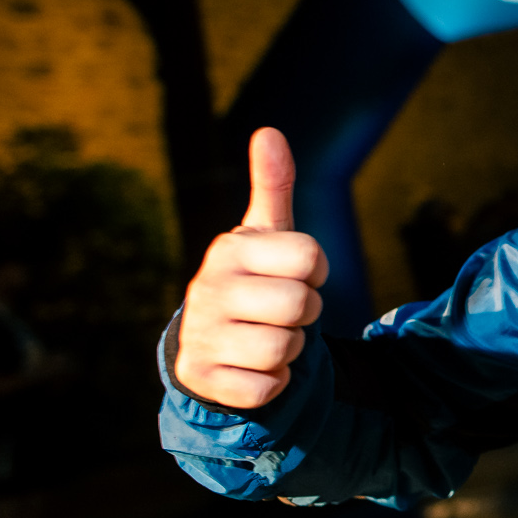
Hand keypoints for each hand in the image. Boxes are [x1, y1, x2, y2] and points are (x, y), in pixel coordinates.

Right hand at [176, 128, 328, 408]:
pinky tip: (252, 367)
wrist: (208, 345)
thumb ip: (273, 186)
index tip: (298, 274)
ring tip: (266, 336)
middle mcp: (208, 287)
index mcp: (230, 248)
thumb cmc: (252, 281)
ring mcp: (200, 333)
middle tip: (281, 311)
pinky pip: (267, 386)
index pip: (310, 256)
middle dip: (305, 314)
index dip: (317, 271)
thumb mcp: (264, 235)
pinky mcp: (201, 376)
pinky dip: (272, 382)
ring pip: (286, 347)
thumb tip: (269, 131)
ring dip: (290, 349)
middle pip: (302, 304)